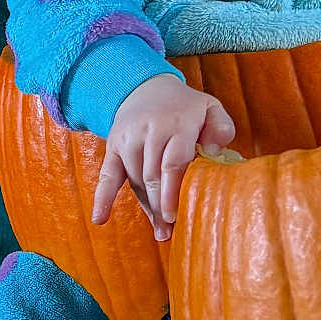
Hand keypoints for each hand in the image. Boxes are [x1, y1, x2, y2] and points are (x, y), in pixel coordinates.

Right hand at [92, 74, 235, 240]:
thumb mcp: (210, 108)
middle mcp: (150, 130)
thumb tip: (214, 152)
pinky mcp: (113, 146)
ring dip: (146, 207)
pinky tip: (99, 219)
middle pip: (153, 176)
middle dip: (160, 206)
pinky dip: (103, 197)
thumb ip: (221, 128)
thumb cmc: (185, 107)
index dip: (172, 191)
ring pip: (135, 180)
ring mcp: (128, 139)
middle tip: (170, 230)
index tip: (174, 214)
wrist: (146, 88)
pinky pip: (106, 174)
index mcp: (177, 123)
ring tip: (160, 231)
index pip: (173, 162)